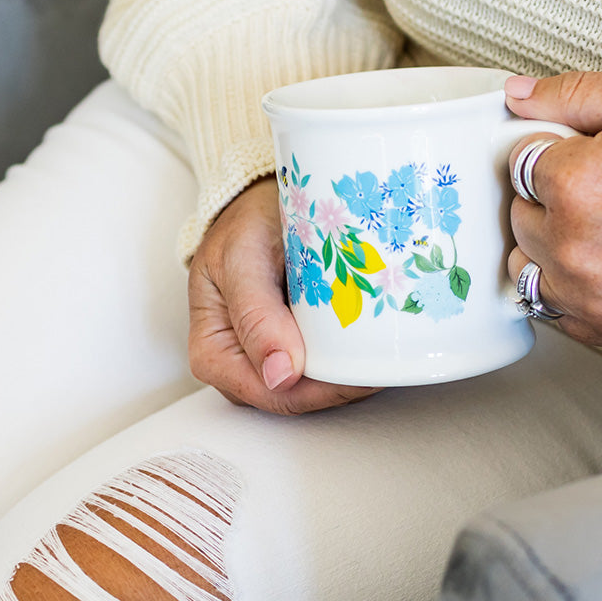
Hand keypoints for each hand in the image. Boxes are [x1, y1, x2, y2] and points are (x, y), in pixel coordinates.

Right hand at [187, 178, 379, 414]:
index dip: (323, 389)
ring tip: (388, 350)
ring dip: (354, 373)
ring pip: (317, 388)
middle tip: (388, 357)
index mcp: (213, 354)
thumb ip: (256, 316)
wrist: (258, 202)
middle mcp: (240, 366)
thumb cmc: (244, 223)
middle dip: (345, 384)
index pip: (275, 394)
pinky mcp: (295, 346)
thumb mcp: (242, 258)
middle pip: (299, 398)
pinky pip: (326, 366)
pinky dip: (353, 357)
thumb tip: (280, 376)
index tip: (365, 367)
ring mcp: (269, 359)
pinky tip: (377, 342)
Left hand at [505, 71, 601, 347]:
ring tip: (601, 228)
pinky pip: (553, 309)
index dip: (554, 152)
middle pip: (520, 214)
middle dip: (549, 198)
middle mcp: (572, 245)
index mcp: (576, 183)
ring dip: (549, 247)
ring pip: (527, 265)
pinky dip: (568, 288)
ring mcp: (587, 293)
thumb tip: (518, 94)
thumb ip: (575, 95)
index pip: (519, 162)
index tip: (585, 154)